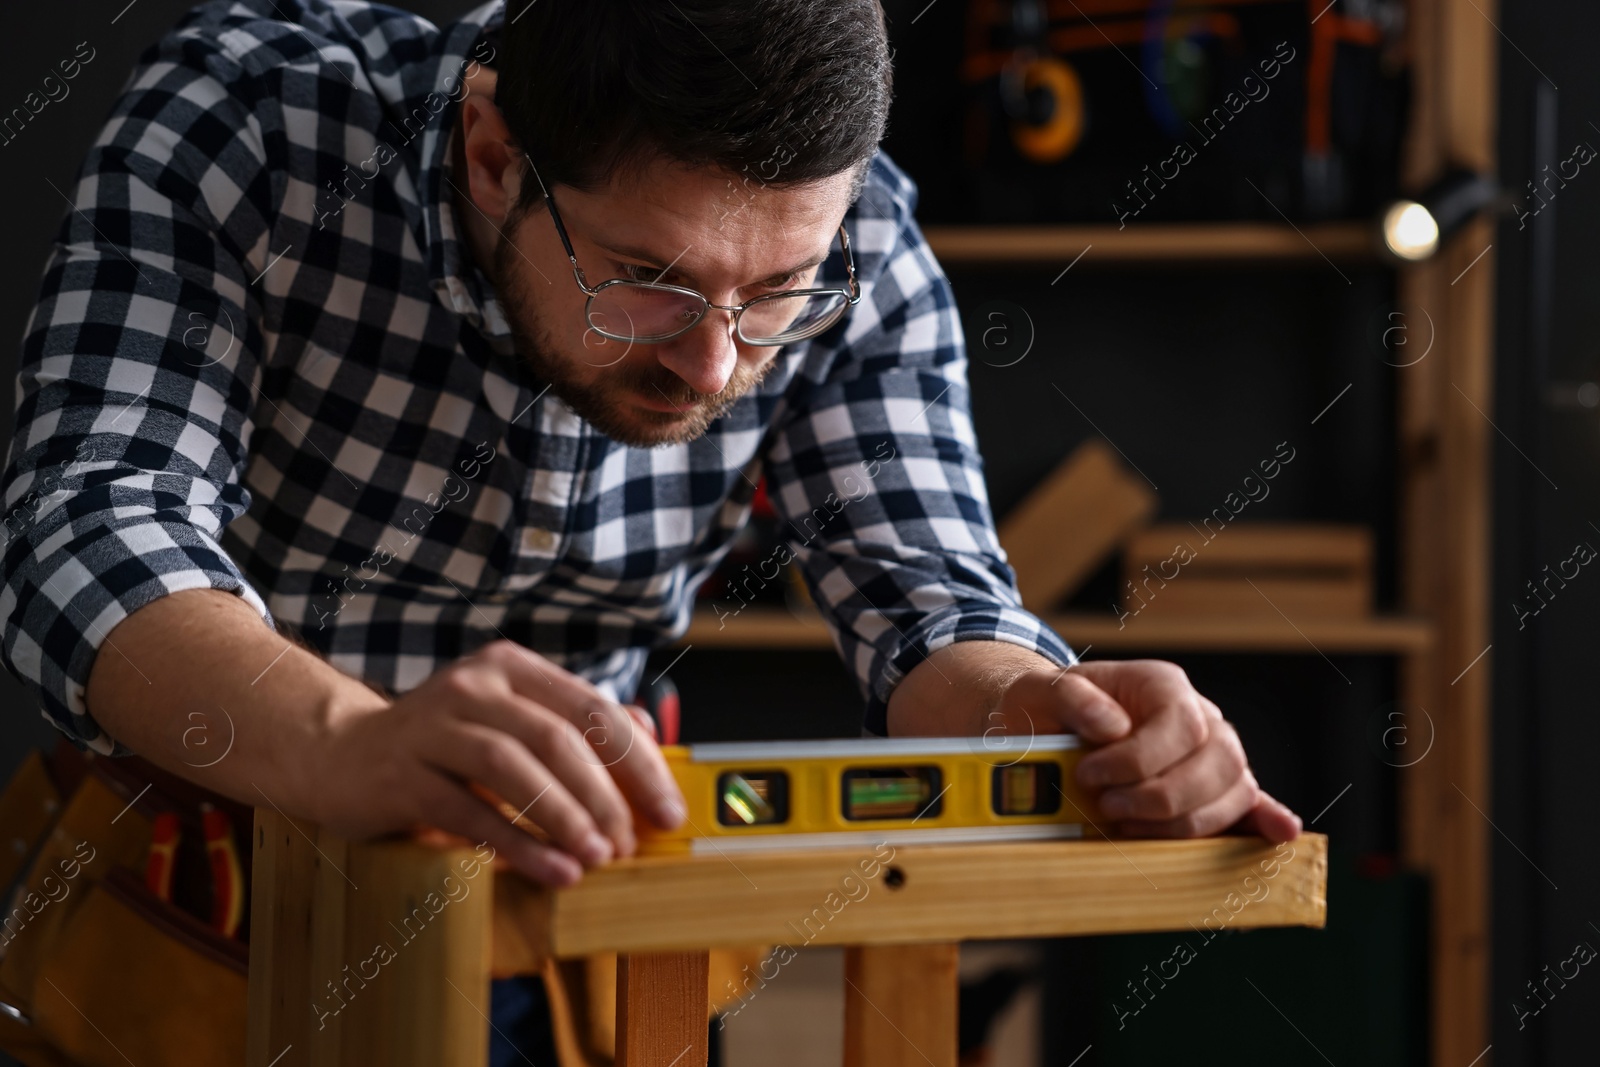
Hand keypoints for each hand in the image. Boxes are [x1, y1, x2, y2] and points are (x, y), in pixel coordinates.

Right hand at [303, 640, 684, 885]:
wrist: (338, 754)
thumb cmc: (442, 745)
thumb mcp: (510, 722)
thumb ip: (573, 726)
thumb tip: (647, 740)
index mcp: (511, 667)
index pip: (592, 709)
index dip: (638, 762)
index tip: (667, 809)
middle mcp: (474, 685)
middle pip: (558, 737)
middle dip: (605, 796)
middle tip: (630, 843)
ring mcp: (434, 725)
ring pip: (514, 767)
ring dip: (565, 817)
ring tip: (597, 858)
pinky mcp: (403, 773)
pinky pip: (470, 810)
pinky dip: (518, 844)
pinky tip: (552, 870)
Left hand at [995, 659, 1300, 840]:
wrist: (1052, 729)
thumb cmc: (1049, 710)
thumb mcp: (1042, 691)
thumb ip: (1071, 698)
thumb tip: (1112, 726)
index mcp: (1163, 685)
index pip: (1179, 723)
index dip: (1138, 759)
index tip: (1090, 776)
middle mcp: (1201, 717)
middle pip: (1217, 762)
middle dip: (1161, 798)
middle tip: (1108, 808)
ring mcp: (1214, 756)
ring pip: (1233, 793)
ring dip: (1182, 824)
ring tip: (1126, 827)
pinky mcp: (1214, 792)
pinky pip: (1251, 806)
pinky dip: (1265, 822)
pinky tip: (1280, 833)